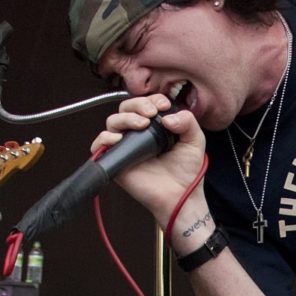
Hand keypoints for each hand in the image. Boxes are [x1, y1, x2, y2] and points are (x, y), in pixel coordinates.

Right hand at [92, 94, 210, 233]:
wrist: (180, 196)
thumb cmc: (186, 171)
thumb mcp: (195, 140)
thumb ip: (188, 122)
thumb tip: (168, 117)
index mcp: (155, 126)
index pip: (145, 103)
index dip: (152, 99)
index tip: (163, 105)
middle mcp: (138, 134)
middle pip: (126, 108)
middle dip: (137, 105)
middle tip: (151, 113)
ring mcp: (126, 147)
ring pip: (113, 122)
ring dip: (125, 118)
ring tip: (141, 124)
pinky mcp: (116, 161)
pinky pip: (100, 145)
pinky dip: (104, 138)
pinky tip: (119, 138)